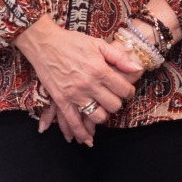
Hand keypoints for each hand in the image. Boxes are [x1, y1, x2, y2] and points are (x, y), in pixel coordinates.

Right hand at [17, 14, 144, 145]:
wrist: (44, 43)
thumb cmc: (72, 41)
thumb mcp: (98, 44)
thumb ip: (119, 57)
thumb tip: (138, 69)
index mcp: (100, 70)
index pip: (124, 90)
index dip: (129, 92)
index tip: (126, 90)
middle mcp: (89, 84)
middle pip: (113, 105)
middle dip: (116, 103)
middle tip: (113, 98)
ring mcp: (75, 94)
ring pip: (97, 116)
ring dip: (102, 116)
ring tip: (102, 110)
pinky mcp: (61, 100)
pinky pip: (73, 122)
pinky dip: (80, 133)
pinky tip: (86, 140)